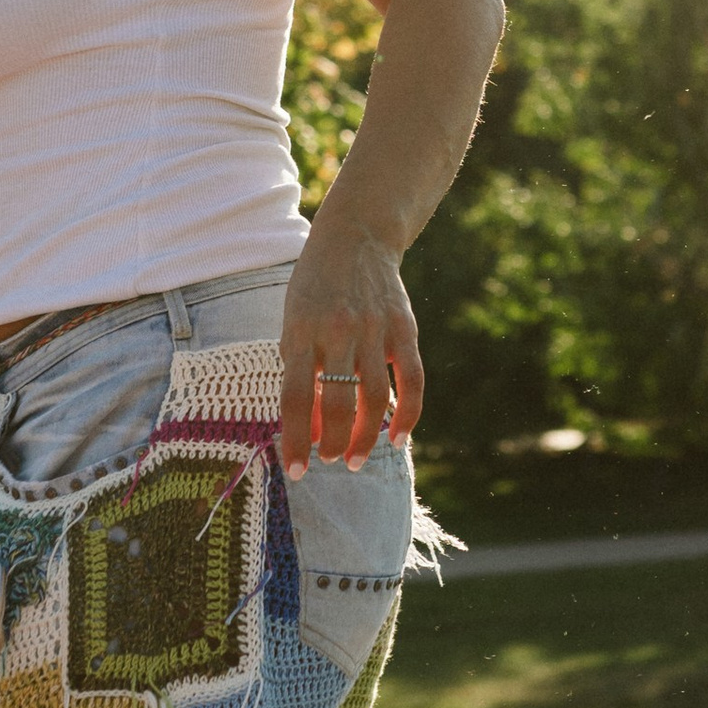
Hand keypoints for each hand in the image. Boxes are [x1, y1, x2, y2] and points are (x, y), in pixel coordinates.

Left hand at [278, 217, 422, 476]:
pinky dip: (408, 414)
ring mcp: (374, 329)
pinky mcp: (404, 328)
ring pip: (376, 397)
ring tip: (356, 459)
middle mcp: (338, 331)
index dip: (296, 439)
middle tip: (332, 461)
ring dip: (367, 436)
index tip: (297, 470)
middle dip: (335, 442)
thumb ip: (301, 372)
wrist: (356, 237)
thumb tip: (311, 431)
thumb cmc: (316, 290)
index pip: (296, 397)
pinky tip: (398, 438)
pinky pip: (412, 380)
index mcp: (302, 332)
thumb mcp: (295, 324)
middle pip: (339, 402)